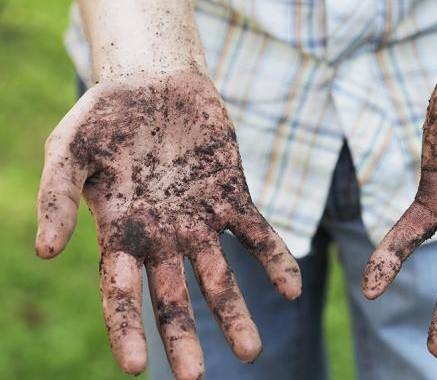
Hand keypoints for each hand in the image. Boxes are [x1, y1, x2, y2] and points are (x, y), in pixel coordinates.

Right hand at [35, 71, 301, 378]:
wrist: (154, 82)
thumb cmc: (105, 115)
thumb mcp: (69, 149)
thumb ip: (56, 196)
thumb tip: (43, 250)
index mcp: (121, 232)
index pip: (122, 293)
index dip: (126, 328)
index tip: (134, 367)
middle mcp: (163, 236)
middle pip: (174, 297)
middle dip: (185, 336)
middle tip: (196, 378)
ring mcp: (200, 219)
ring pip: (220, 276)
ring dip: (235, 312)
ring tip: (252, 350)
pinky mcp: (232, 196)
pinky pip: (256, 234)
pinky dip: (274, 259)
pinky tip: (292, 288)